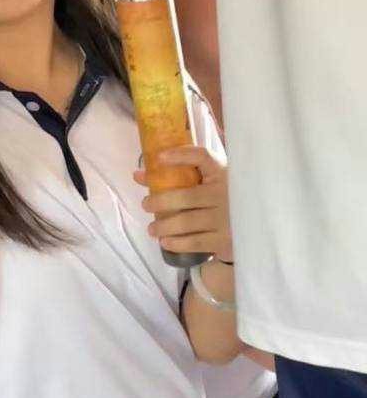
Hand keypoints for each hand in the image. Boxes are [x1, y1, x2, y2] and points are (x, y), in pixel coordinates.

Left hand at [135, 145, 231, 261]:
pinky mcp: (225, 240)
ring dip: (164, 226)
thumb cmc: (228, 197)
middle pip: (185, 196)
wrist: (259, 224)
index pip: (203, 157)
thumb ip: (188, 173)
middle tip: (146, 205)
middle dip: (160, 201)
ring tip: (152, 229)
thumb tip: (139, 175)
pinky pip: (195, 242)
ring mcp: (226, 218)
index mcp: (223, 173)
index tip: (159, 157)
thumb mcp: (215, 180)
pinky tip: (165, 241)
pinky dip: (177, 243)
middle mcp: (225, 194)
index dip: (181, 154)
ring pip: (186, 222)